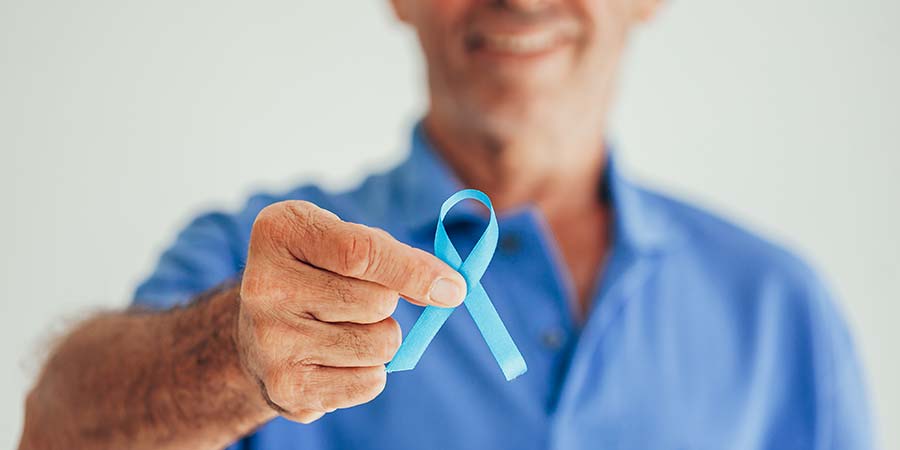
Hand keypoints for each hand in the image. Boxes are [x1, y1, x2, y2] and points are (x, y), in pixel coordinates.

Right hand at [236, 200, 466, 422]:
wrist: (257, 332)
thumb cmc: (316, 273)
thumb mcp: (344, 240)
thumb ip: (395, 256)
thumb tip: (449, 289)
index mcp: (280, 232)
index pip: (362, 253)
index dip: (414, 271)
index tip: (452, 286)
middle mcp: (265, 286)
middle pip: (377, 302)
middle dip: (387, 303)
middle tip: (356, 301)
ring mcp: (271, 340)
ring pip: (380, 345)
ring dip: (380, 339)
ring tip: (344, 329)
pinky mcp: (285, 387)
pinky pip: (369, 382)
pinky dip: (369, 372)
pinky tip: (335, 358)